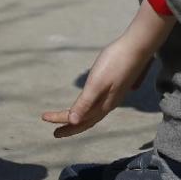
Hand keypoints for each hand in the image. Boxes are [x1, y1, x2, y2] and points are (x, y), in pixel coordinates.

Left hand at [42, 0, 174, 137]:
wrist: (137, 47)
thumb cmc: (115, 63)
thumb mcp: (97, 83)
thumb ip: (85, 103)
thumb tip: (73, 122)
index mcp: (103, 105)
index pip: (78, 119)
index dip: (61, 120)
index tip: (44, 118)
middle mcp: (108, 104)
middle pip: (86, 121)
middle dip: (70, 126)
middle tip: (54, 132)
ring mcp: (113, 95)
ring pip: (92, 114)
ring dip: (79, 118)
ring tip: (68, 120)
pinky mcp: (115, 86)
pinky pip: (97, 105)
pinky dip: (87, 109)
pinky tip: (87, 103)